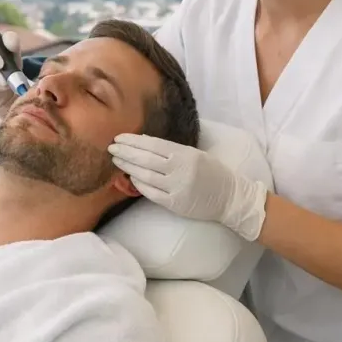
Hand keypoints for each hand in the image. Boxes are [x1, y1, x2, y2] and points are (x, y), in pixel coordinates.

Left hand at [109, 133, 268, 240]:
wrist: (230, 197)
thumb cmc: (212, 172)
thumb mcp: (195, 154)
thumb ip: (171, 149)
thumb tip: (143, 142)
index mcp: (185, 154)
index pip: (153, 144)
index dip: (133, 141)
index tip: (119, 138)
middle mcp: (180, 169)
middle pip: (145, 159)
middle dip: (126, 152)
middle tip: (111, 148)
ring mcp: (177, 187)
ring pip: (146, 176)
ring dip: (128, 167)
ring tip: (116, 161)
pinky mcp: (175, 203)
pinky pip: (151, 193)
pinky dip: (139, 185)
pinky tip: (130, 178)